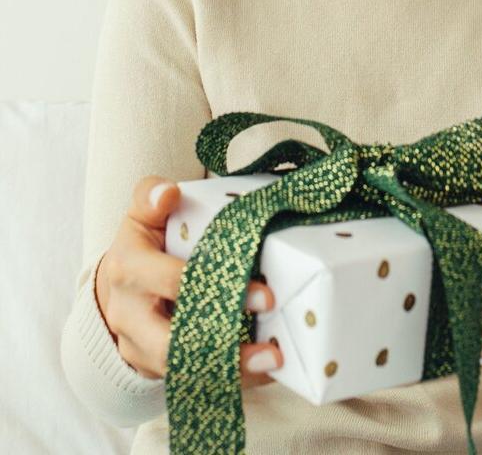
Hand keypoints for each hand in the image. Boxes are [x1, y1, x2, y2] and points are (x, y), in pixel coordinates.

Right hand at [95, 175, 284, 385]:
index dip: (216, 286)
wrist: (116, 288)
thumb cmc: (142, 245)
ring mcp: (139, 347)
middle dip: (224, 340)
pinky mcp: (153, 370)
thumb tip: (169, 193)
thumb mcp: (142, 215)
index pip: (172, 281)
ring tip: (273, 360)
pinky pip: (193, 380)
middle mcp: (129, 314)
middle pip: (171, 341)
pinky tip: (264, 371)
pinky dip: (229, 377)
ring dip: (230, 368)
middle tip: (273, 339)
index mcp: (129, 269)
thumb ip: (152, 196)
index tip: (264, 293)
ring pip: (183, 368)